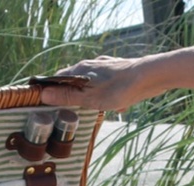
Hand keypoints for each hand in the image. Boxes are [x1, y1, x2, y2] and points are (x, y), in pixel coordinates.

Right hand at [39, 55, 157, 111]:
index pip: (57, 78)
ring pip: (89, 83)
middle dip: (70, 96)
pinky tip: (113, 105)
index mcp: (80, 69)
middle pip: (73, 81)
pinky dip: (105, 95)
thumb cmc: (118, 89)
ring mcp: (104, 67)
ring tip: (93, 110)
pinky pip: (105, 85)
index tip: (45, 103)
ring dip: (89, 96)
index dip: (50, 90)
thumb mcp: (90, 98)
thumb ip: (68, 96)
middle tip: (70, 112)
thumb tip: (44, 94)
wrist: (148, 77)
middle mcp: (90, 65)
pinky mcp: (117, 71)